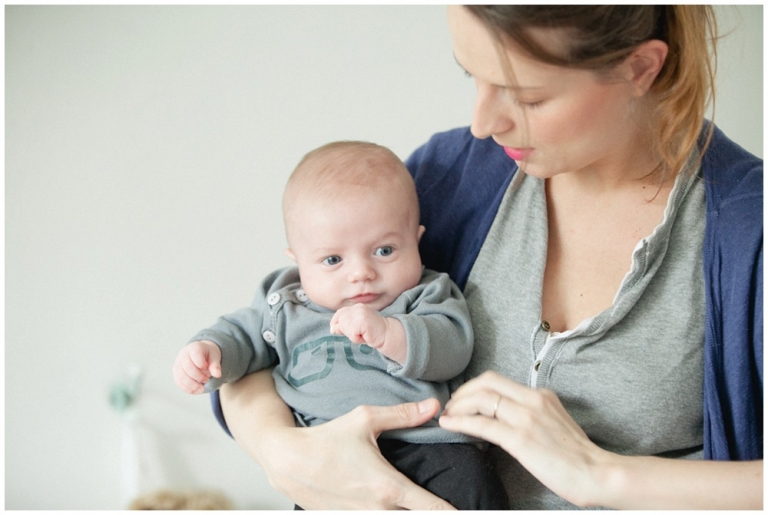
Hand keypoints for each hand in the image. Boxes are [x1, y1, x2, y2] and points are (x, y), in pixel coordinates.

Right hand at [173, 340, 221, 393]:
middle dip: (198, 376)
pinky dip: (187, 388)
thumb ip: (215, 365)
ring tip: (202, 389)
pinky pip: (179, 382)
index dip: (201, 363)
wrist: (200, 353)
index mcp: (195, 347)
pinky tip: (196, 391)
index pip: (195, 354)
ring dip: (192, 385)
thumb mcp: (215, 357)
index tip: (207, 368)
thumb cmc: (208, 354)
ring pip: (181, 376)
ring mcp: (178, 364)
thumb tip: (217, 375)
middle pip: (187, 367)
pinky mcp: (176, 373)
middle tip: (207, 379)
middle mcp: (183, 354)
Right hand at [220, 371, 454, 508]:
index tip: (468, 513)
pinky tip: (390, 508)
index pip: (432, 510)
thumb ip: (402, 416)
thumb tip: (433, 406)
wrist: (287, 459)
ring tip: (419, 507)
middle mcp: (377, 510)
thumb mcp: (365, 420)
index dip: (453, 514)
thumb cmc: (326, 439)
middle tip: (446, 510)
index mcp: (388, 487)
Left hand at [330, 304, 386, 345]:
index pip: (339, 313)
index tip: (334, 330)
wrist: (386, 334)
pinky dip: (356, 339)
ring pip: (345, 328)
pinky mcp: (363, 321)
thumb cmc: (371, 332)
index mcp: (356, 307)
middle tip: (358, 334)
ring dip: (352, 336)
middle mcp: (357, 308)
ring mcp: (361, 314)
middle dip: (346, 331)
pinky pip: (351, 333)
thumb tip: (332, 329)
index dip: (335, 322)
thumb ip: (344, 326)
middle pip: (340, 322)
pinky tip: (364, 337)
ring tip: (362, 335)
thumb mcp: (355, 328)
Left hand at [439, 370, 608, 506]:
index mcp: (540, 395)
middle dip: (462, 392)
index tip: (462, 398)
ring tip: (448, 416)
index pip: (496, 380)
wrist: (598, 473)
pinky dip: (460, 422)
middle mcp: (532, 400)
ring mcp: (526, 418)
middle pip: (485, 383)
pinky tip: (450, 425)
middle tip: (450, 406)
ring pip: (481, 399)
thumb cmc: (577, 455)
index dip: (473, 386)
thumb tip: (507, 415)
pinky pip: (482, 425)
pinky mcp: (520, 439)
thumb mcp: (554, 421)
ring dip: (458, 406)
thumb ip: (532, 413)